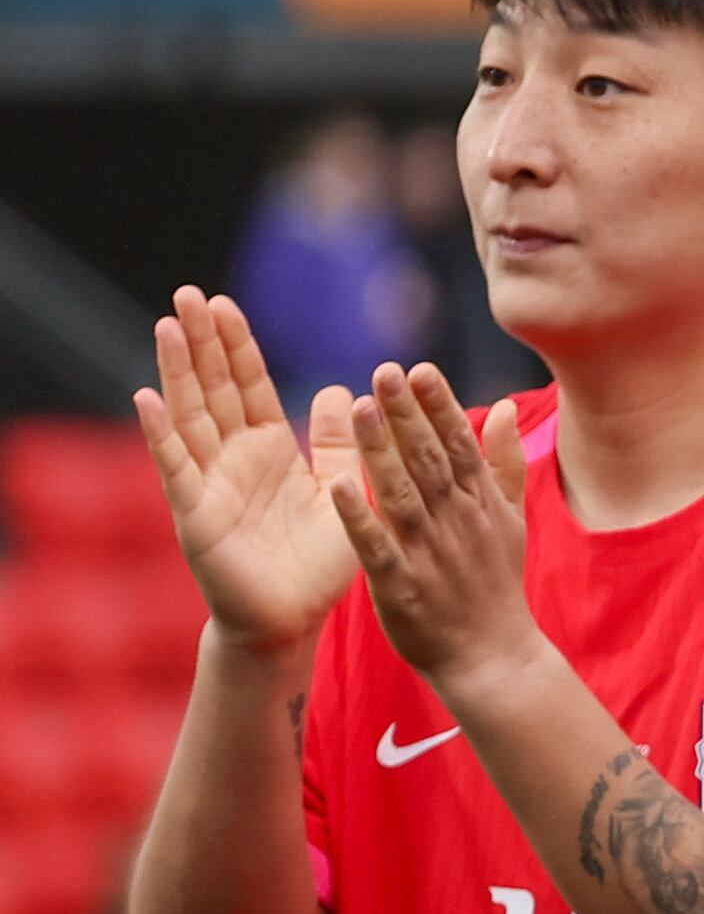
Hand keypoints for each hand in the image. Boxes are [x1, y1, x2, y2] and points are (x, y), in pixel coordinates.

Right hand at [130, 289, 360, 658]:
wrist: (292, 620)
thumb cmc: (319, 563)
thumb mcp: (342, 491)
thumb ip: (341, 443)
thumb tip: (347, 389)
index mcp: (271, 449)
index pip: (250, 386)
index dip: (236, 346)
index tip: (224, 303)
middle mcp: (233, 458)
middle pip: (214, 388)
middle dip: (201, 342)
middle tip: (189, 293)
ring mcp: (209, 482)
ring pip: (190, 416)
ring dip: (176, 371)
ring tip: (167, 325)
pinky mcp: (194, 513)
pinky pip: (175, 468)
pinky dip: (160, 434)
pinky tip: (146, 399)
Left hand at [331, 363, 544, 699]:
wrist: (492, 658)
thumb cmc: (493, 585)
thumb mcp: (510, 521)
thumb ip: (503, 463)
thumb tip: (504, 408)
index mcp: (480, 505)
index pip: (460, 446)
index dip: (440, 408)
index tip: (418, 370)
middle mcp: (456, 524)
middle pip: (431, 461)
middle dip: (409, 417)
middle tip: (385, 372)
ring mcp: (428, 555)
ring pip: (402, 495)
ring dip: (381, 452)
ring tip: (358, 409)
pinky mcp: (400, 587)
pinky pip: (376, 547)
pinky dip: (359, 518)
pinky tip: (337, 485)